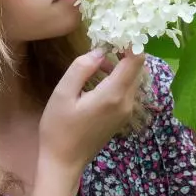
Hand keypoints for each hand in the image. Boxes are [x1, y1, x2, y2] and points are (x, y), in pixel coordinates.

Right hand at [38, 47, 145, 176]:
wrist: (64, 162)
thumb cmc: (58, 129)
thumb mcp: (63, 93)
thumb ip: (81, 68)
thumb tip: (99, 51)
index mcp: (113, 94)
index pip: (136, 60)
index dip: (130, 42)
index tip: (115, 32)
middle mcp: (126, 102)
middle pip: (136, 68)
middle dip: (122, 53)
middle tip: (101, 43)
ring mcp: (126, 111)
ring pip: (131, 79)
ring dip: (117, 67)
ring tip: (93, 64)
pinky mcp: (121, 117)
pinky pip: (125, 91)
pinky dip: (115, 80)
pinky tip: (95, 81)